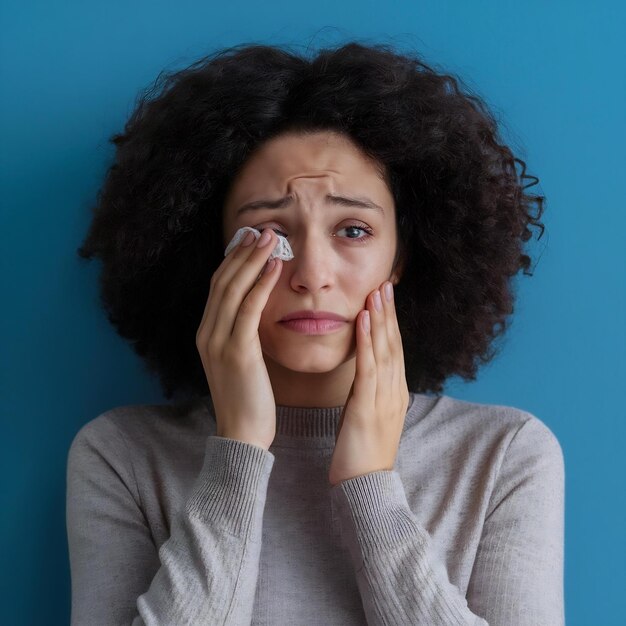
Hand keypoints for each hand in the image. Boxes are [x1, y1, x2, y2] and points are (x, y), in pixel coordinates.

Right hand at [196, 228, 282, 450]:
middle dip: (242, 252)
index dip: (233, 260)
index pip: (218, 287)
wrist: (243, 435)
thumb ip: (242, 335)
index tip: (250, 239)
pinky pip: (249, 309)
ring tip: (271, 238)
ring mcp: (218, 341)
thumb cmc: (248, 399)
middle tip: (262, 229)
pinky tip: (275, 268)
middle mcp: (207, 333)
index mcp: (206, 334)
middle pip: (223, 281)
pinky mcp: (236, 351)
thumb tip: (256, 311)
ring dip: (253, 260)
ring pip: (233, 289)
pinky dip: (261, 285)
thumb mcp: (240, 361)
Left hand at [328, 281, 409, 485]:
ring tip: (378, 292)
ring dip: (381, 319)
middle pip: (394, 344)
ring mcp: (385, 399)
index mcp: (395, 393)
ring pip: (385, 351)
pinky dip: (368, 342)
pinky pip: (369, 369)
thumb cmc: (362, 454)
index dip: (391, 322)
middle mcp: (395, 392)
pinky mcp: (369, 408)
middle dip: (390, 312)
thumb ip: (370, 393)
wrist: (364, 488)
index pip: (394, 350)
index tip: (385, 297)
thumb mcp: (369, 417)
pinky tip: (364, 321)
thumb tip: (365, 374)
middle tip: (386, 283)